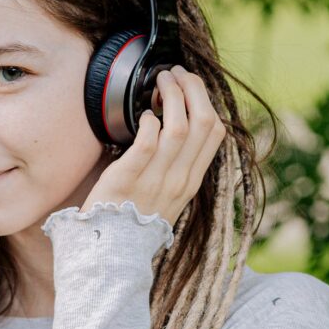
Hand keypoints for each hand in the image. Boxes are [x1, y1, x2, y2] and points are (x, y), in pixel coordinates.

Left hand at [81, 65, 225, 226]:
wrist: (113, 254)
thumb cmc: (135, 220)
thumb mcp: (168, 196)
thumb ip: (176, 167)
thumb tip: (175, 130)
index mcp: (191, 181)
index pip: (215, 133)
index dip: (205, 101)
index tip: (190, 86)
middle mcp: (179, 179)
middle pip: (202, 122)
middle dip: (191, 89)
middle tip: (174, 74)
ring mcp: (155, 180)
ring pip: (177, 128)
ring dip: (170, 97)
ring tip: (159, 83)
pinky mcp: (127, 180)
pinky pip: (146, 144)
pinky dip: (148, 124)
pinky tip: (143, 117)